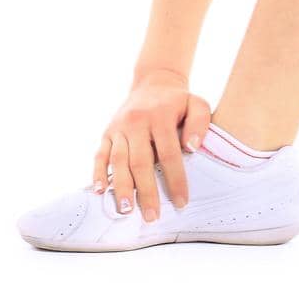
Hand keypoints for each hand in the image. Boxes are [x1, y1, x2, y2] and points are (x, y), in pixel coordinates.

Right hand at [93, 68, 210, 221]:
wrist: (153, 82)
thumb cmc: (178, 101)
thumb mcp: (196, 104)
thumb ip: (200, 123)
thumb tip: (192, 148)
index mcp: (160, 116)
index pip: (169, 153)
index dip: (175, 179)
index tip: (181, 202)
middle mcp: (136, 121)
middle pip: (140, 161)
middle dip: (146, 191)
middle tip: (152, 217)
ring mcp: (119, 127)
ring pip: (118, 160)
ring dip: (121, 187)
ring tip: (126, 210)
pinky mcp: (107, 132)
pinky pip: (100, 154)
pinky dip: (98, 173)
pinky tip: (100, 191)